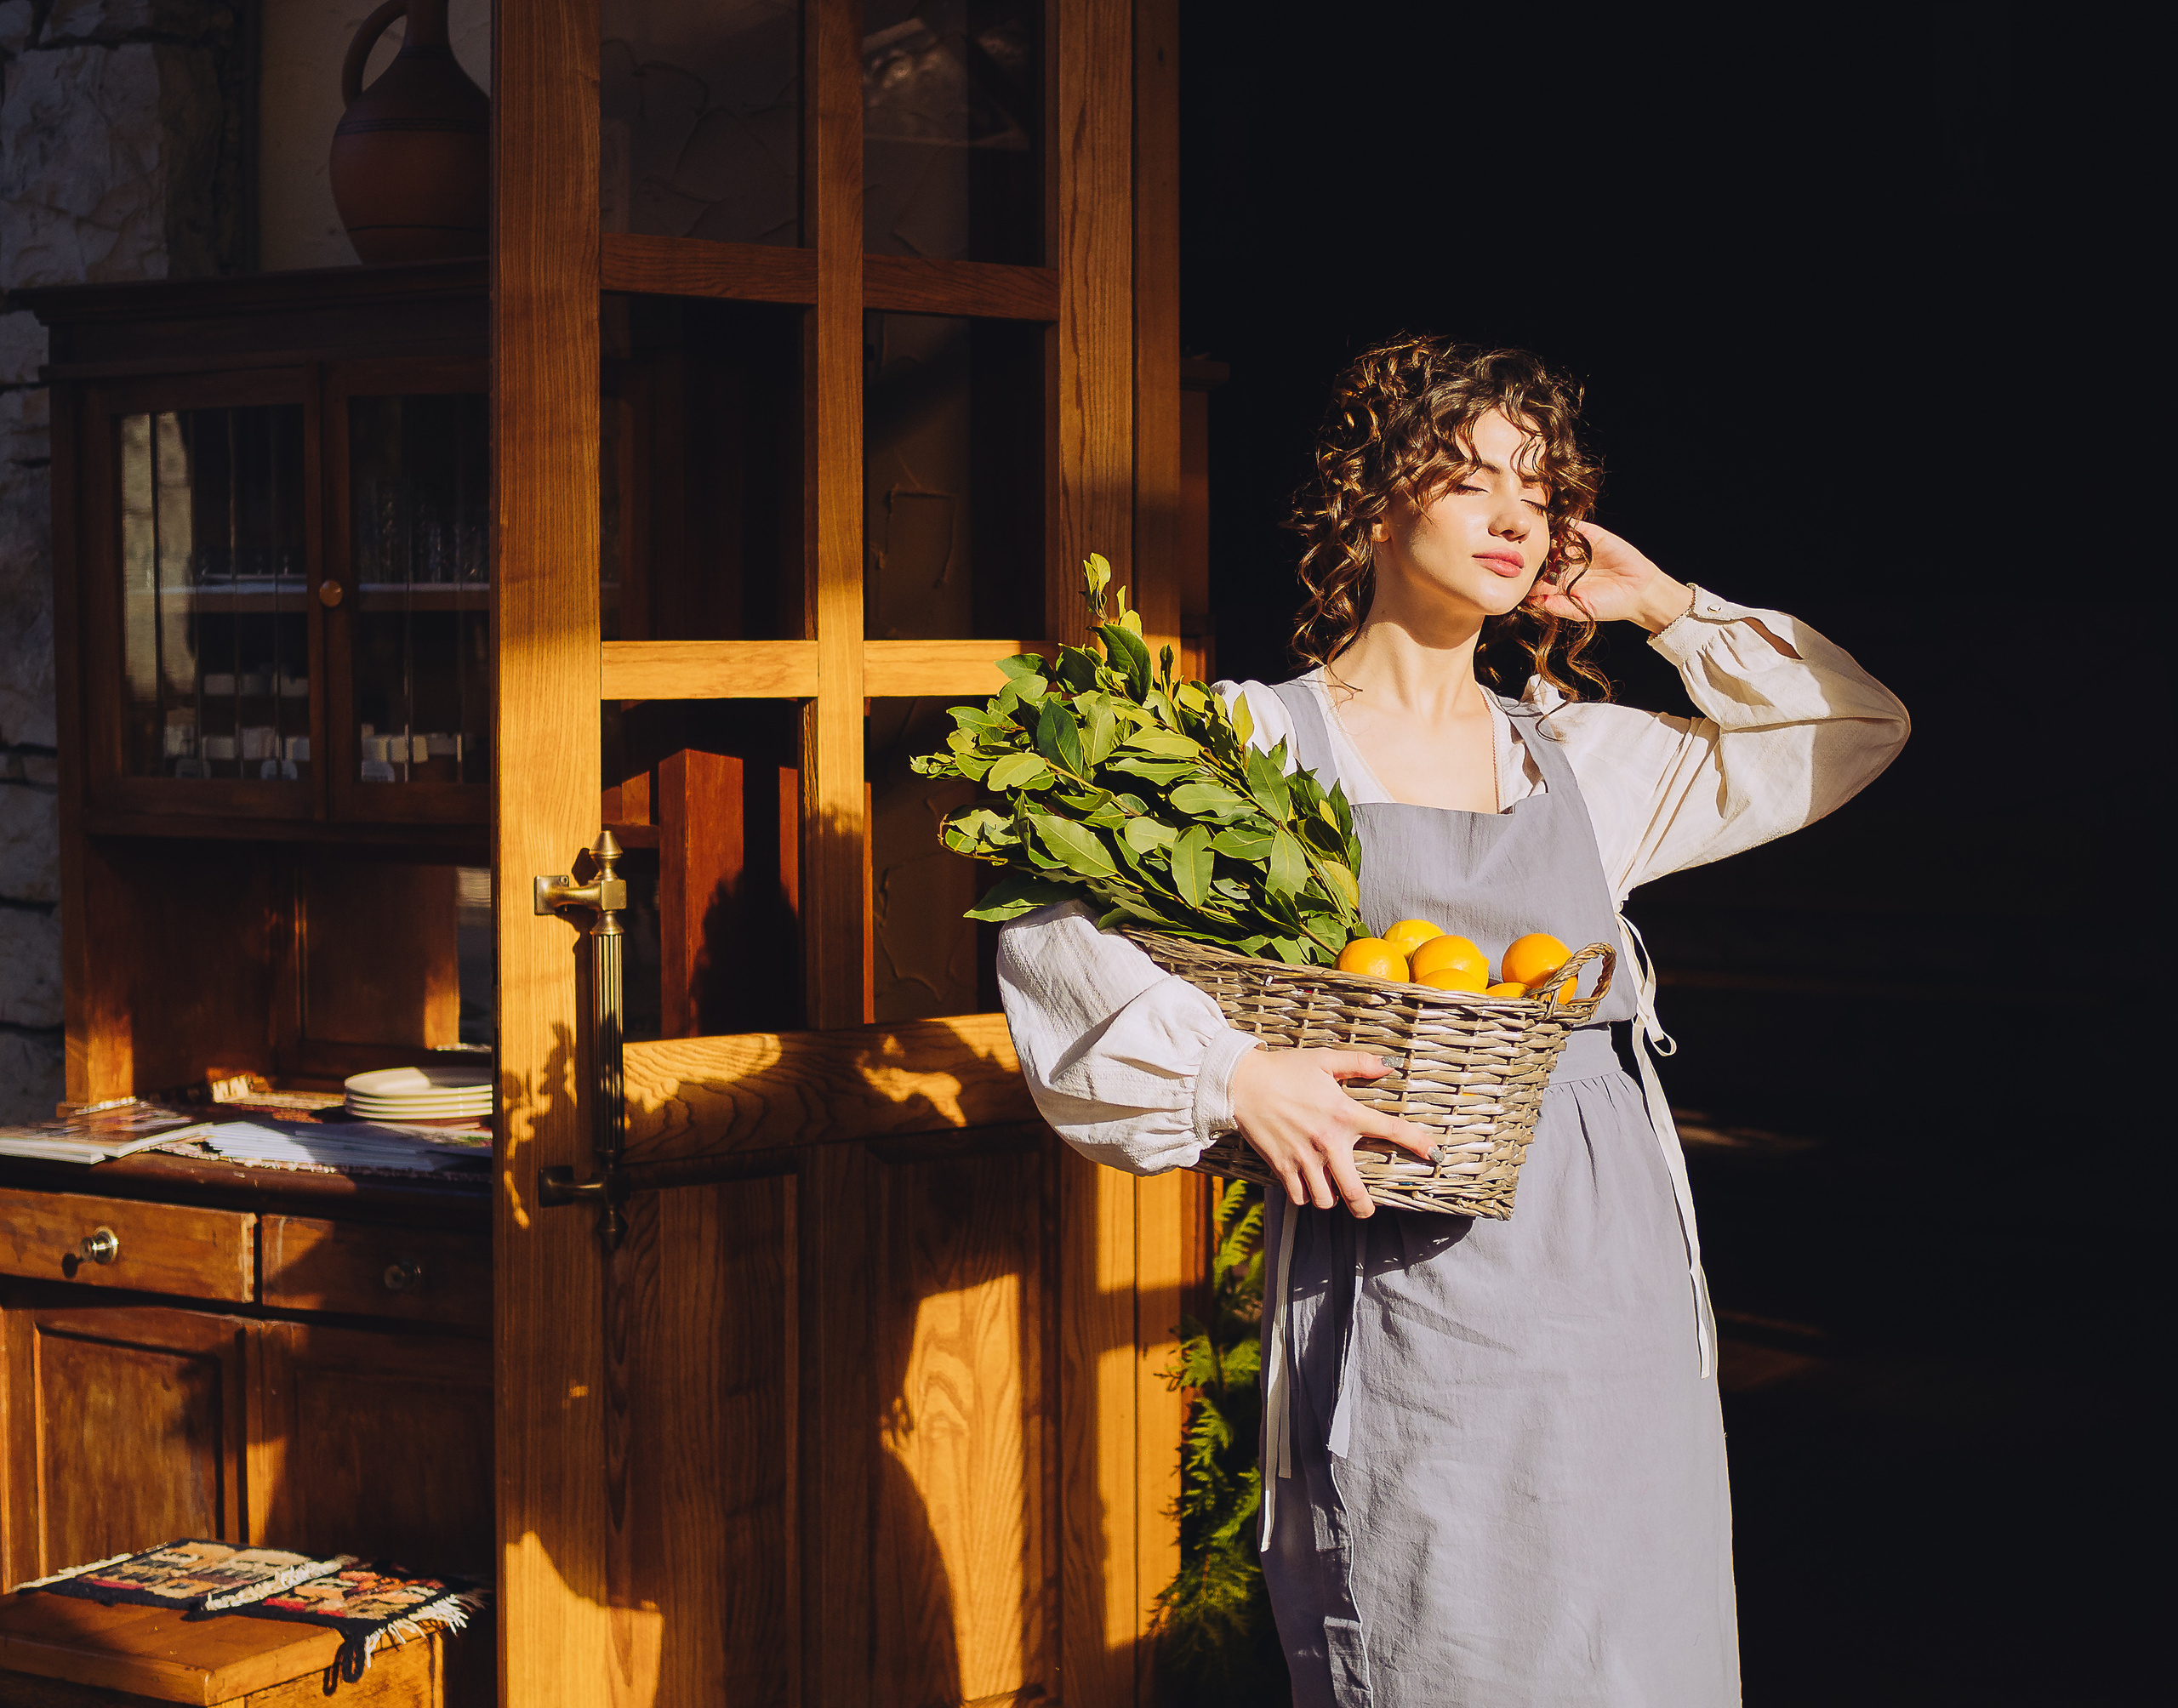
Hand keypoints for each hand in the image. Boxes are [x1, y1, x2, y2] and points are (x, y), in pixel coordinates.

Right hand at [1227, 1047, 1472, 1217]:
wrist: (1241, 1083)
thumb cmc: (1284, 1069)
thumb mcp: (1324, 1059)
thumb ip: (1359, 1063)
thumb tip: (1389, 1066)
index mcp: (1344, 1113)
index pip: (1391, 1130)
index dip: (1418, 1143)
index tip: (1435, 1154)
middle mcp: (1328, 1141)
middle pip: (1354, 1191)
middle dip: (1364, 1207)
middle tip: (1365, 1209)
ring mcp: (1304, 1158)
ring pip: (1325, 1199)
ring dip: (1330, 1198)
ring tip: (1329, 1188)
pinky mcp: (1282, 1166)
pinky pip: (1299, 1195)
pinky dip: (1304, 1195)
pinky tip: (1305, 1184)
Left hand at [1527, 521, 1692, 633]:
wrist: (1639, 591)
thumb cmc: (1609, 605)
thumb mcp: (1580, 610)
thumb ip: (1556, 606)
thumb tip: (1533, 602)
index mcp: (1558, 583)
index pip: (1537, 576)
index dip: (1528, 575)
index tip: (1519, 573)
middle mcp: (1564, 564)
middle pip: (1542, 555)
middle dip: (1532, 553)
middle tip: (1520, 550)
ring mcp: (1576, 549)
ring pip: (1554, 539)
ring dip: (1544, 536)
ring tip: (1531, 533)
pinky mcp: (1590, 535)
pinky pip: (1572, 526)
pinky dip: (1562, 522)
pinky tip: (1553, 522)